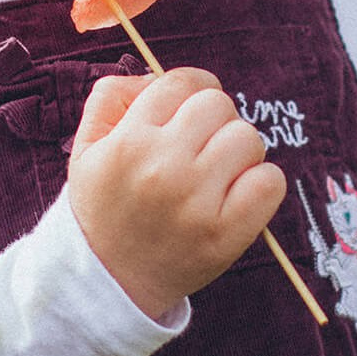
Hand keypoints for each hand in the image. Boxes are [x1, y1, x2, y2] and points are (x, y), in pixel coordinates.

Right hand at [66, 68, 285, 320]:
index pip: (180, 82)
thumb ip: (112, 96)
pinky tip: (238, 192)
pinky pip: (269, 182)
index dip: (190, 87)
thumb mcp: (87, 145)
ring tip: (218, 170)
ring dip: (238, 149)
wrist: (109, 279)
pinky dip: (261, 182)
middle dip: (214, 117)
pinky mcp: (226, 234)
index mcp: (129, 140)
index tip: (188, 107)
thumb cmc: (103, 203)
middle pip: (218, 104)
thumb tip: (157, 76)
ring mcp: (197, 202)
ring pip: (248, 138)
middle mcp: (164, 166)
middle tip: (201, 142)